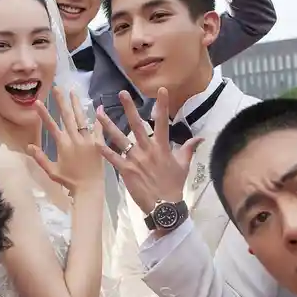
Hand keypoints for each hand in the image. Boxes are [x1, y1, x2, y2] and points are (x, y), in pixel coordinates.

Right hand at [28, 87, 103, 193]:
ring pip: (82, 118)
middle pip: (67, 117)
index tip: (37, 102)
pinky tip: (98, 106)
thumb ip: (40, 158)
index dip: (44, 113)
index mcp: (63, 145)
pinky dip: (98, 117)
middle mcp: (75, 139)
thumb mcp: (52, 171)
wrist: (90, 188)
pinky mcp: (99, 143)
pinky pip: (98, 128)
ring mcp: (88, 140)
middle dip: (61, 101)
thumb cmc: (70, 182)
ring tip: (73, 92)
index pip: (51, 125)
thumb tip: (28, 146)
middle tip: (57, 88)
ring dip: (77, 104)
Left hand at [97, 88, 202, 217]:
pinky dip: (104, 150)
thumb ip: (189, 148)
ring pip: (119, 138)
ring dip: (108, 125)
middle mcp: (147, 150)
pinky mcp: (125, 170)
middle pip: (136, 125)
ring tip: (99, 112)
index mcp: (162, 147)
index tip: (160, 90)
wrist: (164, 206)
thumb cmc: (174, 185)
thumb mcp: (183, 165)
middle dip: (129, 108)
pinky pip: (112, 158)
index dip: (162, 105)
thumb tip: (201, 137)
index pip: (163, 122)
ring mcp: (135, 160)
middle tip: (122, 93)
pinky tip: (94, 141)